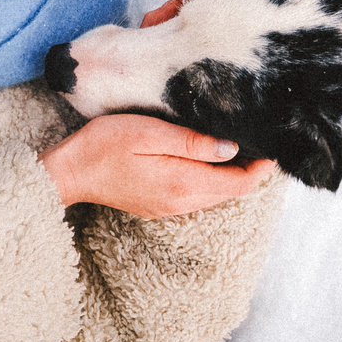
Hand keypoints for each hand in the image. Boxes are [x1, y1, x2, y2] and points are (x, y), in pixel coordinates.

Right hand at [42, 113, 274, 218]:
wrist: (69, 172)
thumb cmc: (105, 145)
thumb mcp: (150, 133)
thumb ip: (193, 142)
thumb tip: (233, 148)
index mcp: (183, 184)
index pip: (239, 183)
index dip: (261, 166)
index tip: (272, 143)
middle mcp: (181, 203)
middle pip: (231, 191)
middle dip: (251, 168)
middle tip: (262, 138)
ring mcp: (169, 208)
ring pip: (216, 194)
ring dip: (232, 174)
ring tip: (241, 143)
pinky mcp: (159, 206)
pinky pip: (198, 195)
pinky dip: (212, 179)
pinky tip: (209, 156)